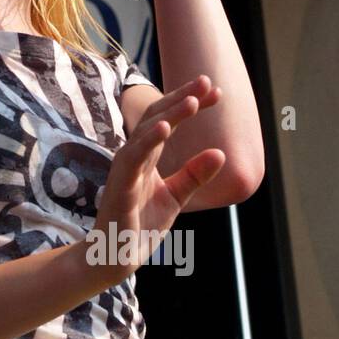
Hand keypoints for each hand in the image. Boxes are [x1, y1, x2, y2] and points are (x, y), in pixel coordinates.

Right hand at [87, 76, 223, 279]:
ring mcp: (125, 169)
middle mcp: (134, 156)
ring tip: (193, 100)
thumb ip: (195, 174)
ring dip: (169, 114)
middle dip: (182, 98)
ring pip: (146, 132)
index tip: (216, 92)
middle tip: (206, 82)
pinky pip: (133, 157)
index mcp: (147, 156)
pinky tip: (165, 128)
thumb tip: (221, 152)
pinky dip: (148, 140)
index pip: (169, 121)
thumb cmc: (141, 225)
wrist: (117, 256)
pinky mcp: (120, 185)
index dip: (191, 104)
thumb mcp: (176, 196)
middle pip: (158, 117)